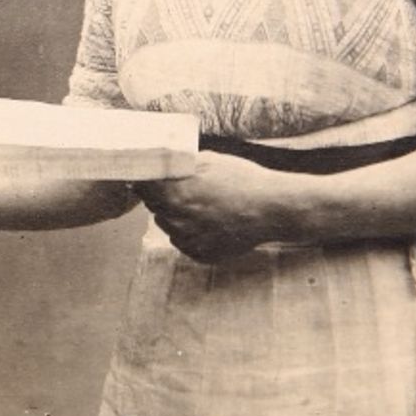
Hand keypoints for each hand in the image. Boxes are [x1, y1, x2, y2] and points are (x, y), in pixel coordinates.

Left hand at [134, 150, 286, 262]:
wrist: (273, 209)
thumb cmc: (243, 180)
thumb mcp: (209, 160)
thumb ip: (180, 165)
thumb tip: (161, 163)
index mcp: (174, 194)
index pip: (142, 188)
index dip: (144, 181)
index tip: (149, 177)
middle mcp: (176, 220)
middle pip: (154, 208)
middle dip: (163, 198)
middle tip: (185, 190)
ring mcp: (188, 240)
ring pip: (168, 226)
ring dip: (176, 216)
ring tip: (202, 206)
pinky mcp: (200, 255)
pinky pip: (184, 242)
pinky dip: (191, 233)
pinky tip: (210, 223)